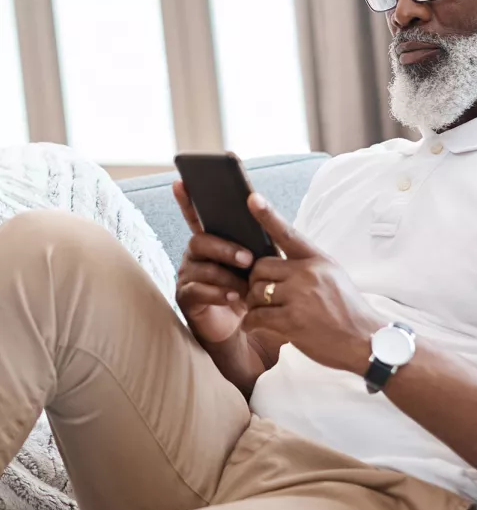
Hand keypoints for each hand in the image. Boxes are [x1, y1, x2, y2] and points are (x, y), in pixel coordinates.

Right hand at [173, 180, 252, 343]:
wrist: (251, 327)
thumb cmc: (255, 289)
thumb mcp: (260, 262)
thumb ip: (256, 241)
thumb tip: (262, 214)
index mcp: (213, 241)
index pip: (197, 217)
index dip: (188, 200)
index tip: (182, 182)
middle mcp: (195, 255)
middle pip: (200, 241)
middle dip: (225, 249)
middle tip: (248, 259)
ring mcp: (188, 276)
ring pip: (201, 268)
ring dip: (226, 276)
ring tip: (246, 287)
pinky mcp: (187, 298)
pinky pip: (198, 291)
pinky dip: (219, 294)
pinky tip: (235, 299)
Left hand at [242, 193, 382, 373]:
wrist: (366, 342)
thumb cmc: (350, 313)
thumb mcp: (335, 278)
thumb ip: (309, 268)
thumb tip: (280, 265)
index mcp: (319, 260)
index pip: (288, 234)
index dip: (267, 215)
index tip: (252, 198)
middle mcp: (309, 274)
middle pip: (261, 267)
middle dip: (256, 283)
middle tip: (262, 296)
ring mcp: (300, 296)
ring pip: (256, 292)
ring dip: (254, 305)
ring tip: (265, 314)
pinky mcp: (292, 321)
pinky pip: (256, 316)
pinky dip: (253, 323)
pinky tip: (258, 326)